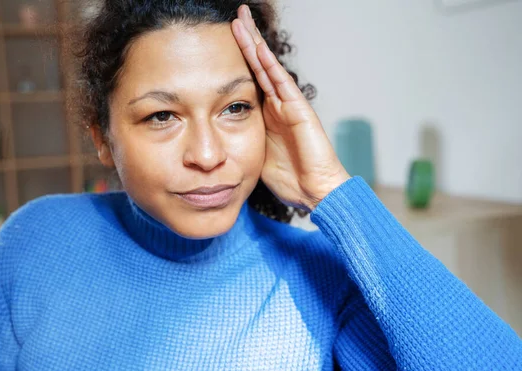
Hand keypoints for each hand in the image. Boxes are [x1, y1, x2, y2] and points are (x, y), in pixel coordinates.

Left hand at [231, 5, 350, 211]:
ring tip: (242, 22)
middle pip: (258, 66)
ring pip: (268, 68)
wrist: (314, 192)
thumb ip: (241, 142)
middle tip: (234, 18)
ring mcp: (289, 106)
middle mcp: (277, 105)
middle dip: (246, 42)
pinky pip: (282, 83)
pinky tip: (258, 47)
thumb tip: (217, 142)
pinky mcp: (299, 111)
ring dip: (255, 44)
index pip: (249, 80)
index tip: (220, 43)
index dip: (237, 60)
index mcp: (266, 116)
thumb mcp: (255, 157)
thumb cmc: (290, 179)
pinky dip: (270, 65)